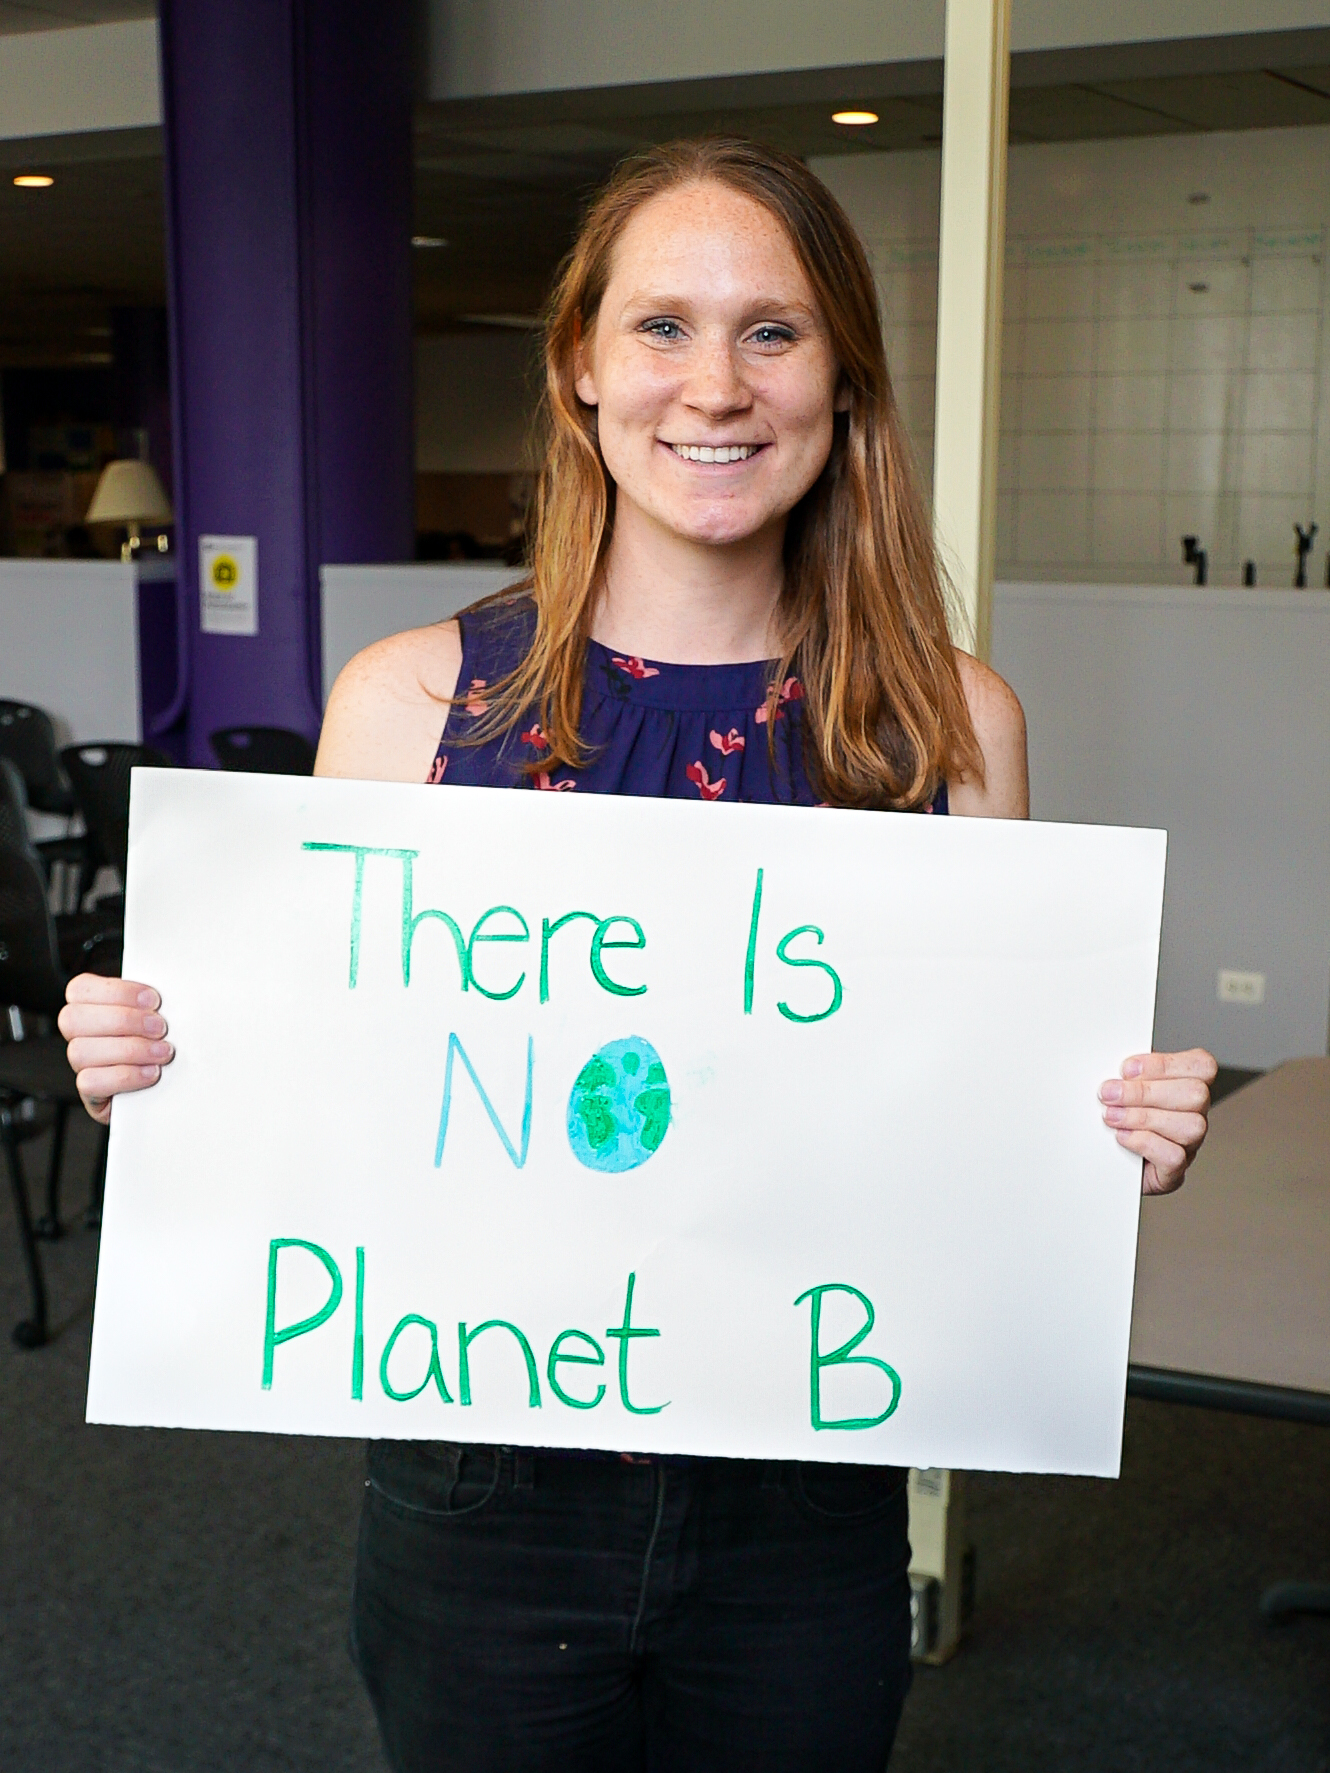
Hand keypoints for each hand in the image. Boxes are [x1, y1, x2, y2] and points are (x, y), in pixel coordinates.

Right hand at [58, 974, 173, 1126]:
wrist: (169, 1087)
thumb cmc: (160, 1040)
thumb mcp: (156, 1014)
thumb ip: (151, 1002)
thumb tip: (170, 992)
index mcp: (89, 1005)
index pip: (80, 989)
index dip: (117, 992)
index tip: (154, 999)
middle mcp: (78, 1034)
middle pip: (73, 1019)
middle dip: (123, 1020)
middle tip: (160, 1027)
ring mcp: (80, 1065)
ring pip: (80, 1052)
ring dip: (129, 1050)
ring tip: (162, 1052)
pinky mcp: (90, 1093)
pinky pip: (89, 1083)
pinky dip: (125, 1076)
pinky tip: (151, 1072)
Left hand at [1099, 1049, 1216, 1195]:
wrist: (1111, 1164)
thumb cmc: (1122, 1120)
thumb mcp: (1125, 1090)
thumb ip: (1129, 1077)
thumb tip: (1114, 1074)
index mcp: (1188, 1086)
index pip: (1202, 1065)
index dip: (1165, 1064)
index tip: (1127, 1069)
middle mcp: (1196, 1115)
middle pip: (1196, 1094)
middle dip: (1146, 1092)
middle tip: (1110, 1094)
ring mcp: (1190, 1145)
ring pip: (1190, 1126)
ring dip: (1143, 1118)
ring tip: (1112, 1116)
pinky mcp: (1174, 1171)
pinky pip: (1174, 1156)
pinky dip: (1144, 1143)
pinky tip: (1122, 1136)